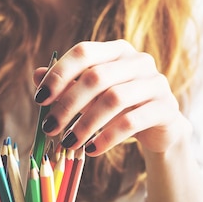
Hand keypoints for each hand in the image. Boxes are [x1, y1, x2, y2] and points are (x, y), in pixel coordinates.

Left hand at [33, 40, 189, 155]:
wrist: (159, 127)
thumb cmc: (119, 108)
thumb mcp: (90, 96)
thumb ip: (67, 85)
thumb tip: (36, 75)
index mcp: (117, 51)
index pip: (84, 52)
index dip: (59, 74)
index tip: (40, 99)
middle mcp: (139, 61)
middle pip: (96, 77)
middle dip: (68, 104)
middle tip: (50, 127)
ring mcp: (156, 83)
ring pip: (114, 100)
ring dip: (85, 124)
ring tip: (68, 143)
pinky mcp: (166, 108)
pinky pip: (131, 122)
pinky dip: (107, 138)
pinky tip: (91, 150)